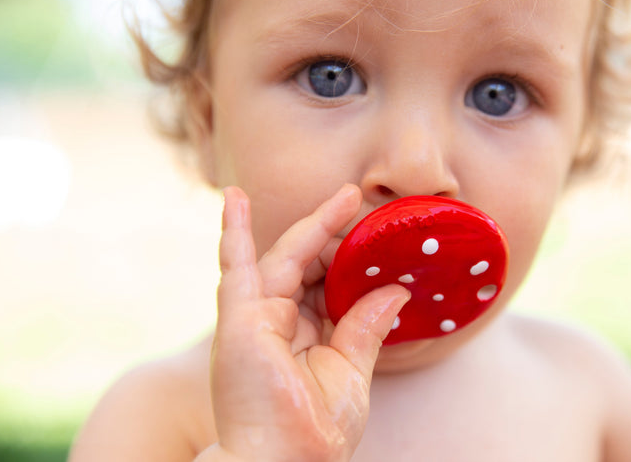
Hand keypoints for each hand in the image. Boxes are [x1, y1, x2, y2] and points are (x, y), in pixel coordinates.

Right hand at [207, 184, 409, 461]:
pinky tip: (235, 201)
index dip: (349, 260)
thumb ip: (366, 328)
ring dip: (312, 225)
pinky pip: (236, 268)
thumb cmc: (314, 434)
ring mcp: (256, 319)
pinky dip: (235, 232)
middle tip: (365, 207)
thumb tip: (395, 292)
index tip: (376, 237)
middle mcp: (277, 322)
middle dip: (337, 236)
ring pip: (284, 258)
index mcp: (304, 336)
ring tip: (345, 196)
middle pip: (308, 266)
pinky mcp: (240, 320)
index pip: (326, 285)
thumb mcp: (352, 374)